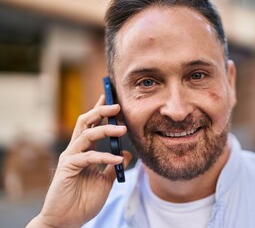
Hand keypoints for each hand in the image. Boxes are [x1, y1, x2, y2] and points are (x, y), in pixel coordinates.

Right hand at [27, 95, 130, 227]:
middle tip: (117, 105)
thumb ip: (113, 165)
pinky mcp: (68, 167)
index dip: (101, 111)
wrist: (67, 220)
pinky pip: (89, 157)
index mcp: (84, 150)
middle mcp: (76, 149)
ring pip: (87, 134)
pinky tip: (118, 160)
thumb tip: (127, 152)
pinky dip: (105, 157)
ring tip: (123, 128)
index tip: (113, 100)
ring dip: (106, 129)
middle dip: (101, 110)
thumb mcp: (106, 180)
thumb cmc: (84, 200)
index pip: (92, 125)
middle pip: (86, 121)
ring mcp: (71, 157)